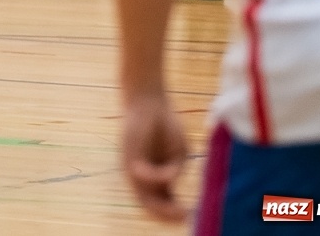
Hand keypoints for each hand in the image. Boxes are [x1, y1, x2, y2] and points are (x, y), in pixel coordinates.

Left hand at [121, 93, 189, 223]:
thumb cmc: (166, 126)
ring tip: (179, 210)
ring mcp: (134, 168)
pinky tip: (168, 175)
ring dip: (160, 205)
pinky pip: (141, 175)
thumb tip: (169, 180)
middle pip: (152, 204)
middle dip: (168, 214)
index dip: (175, 213)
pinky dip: (154, 177)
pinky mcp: (129, 157)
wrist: (150, 103)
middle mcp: (142, 176)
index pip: (164, 201)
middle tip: (184, 218)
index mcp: (156, 176)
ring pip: (144, 196)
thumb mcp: (178, 152)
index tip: (190, 216)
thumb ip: (174, 169)